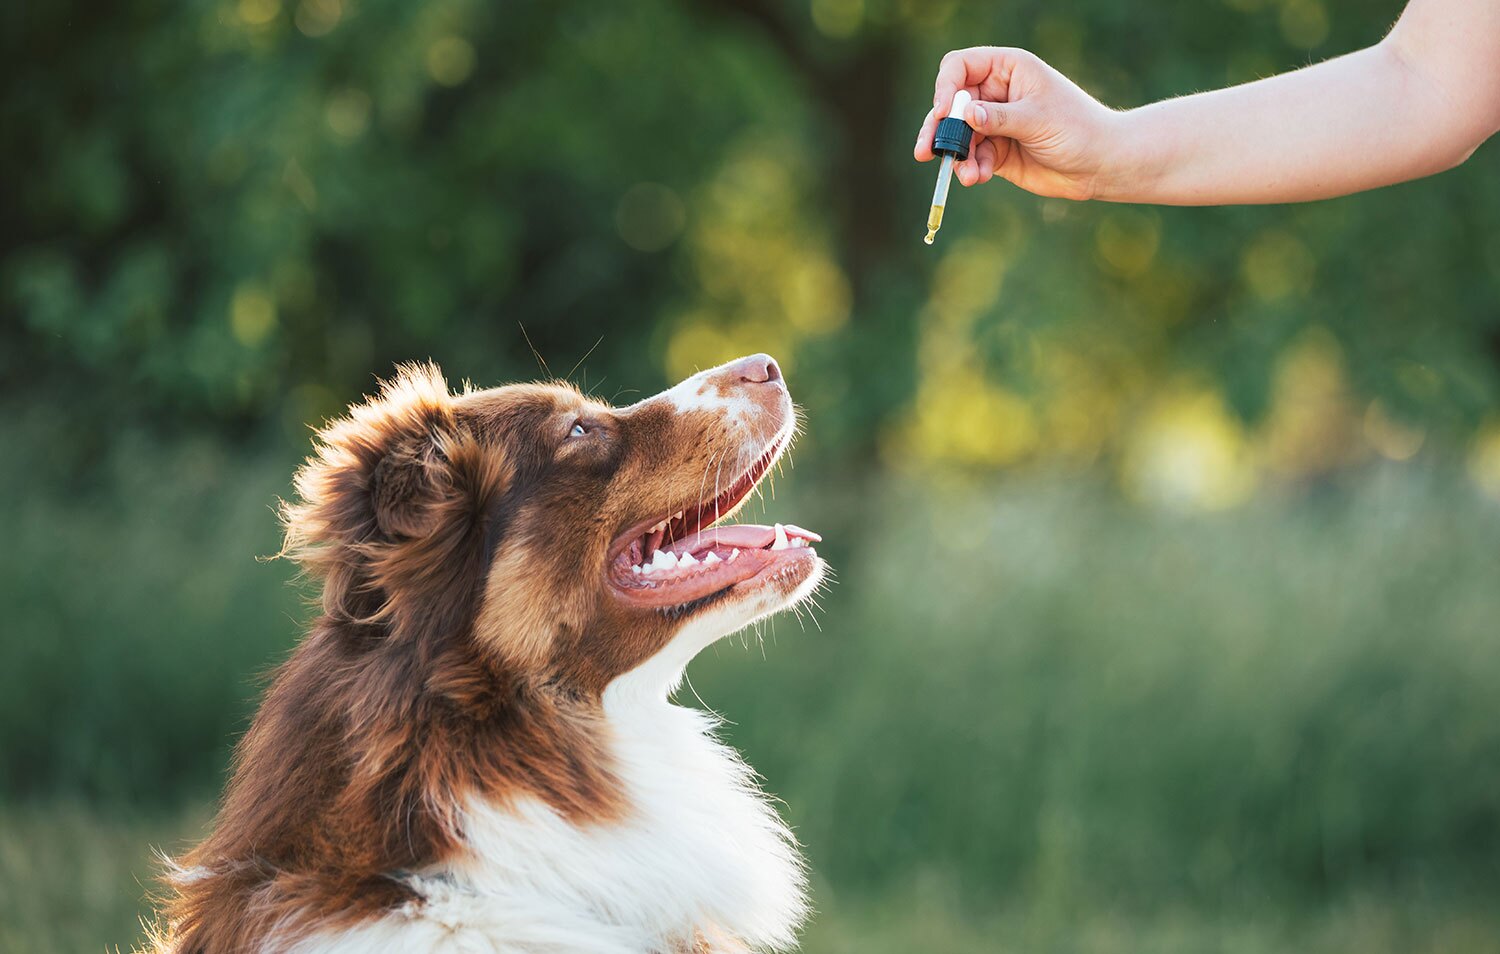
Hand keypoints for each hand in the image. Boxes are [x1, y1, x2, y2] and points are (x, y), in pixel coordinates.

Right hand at [914, 47, 1120, 200]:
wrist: (1099, 165)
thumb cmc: (1076, 128)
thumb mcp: (1036, 118)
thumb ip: (998, 117)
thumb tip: (965, 115)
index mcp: (1007, 69)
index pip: (960, 66)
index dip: (946, 87)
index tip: (945, 112)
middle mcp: (996, 92)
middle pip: (951, 105)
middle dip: (939, 129)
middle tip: (926, 151)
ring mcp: (994, 123)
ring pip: (958, 137)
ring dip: (956, 156)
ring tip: (966, 175)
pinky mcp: (996, 152)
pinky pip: (972, 159)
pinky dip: (971, 169)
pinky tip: (979, 178)